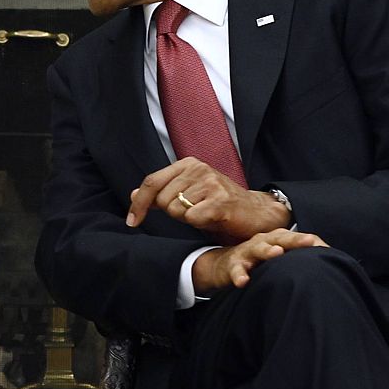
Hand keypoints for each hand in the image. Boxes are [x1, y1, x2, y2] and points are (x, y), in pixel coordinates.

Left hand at [125, 157, 289, 241]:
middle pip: (162, 200)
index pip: (151, 182)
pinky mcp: (220, 201)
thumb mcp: (188, 194)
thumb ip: (161, 193)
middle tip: (193, 212)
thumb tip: (132, 194)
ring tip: (205, 214)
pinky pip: (192, 218)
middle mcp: (199, 169)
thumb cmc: (218, 204)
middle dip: (172, 212)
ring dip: (187, 218)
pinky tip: (212, 219)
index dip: (138, 203)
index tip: (132, 221)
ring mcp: (210, 183)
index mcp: (188, 164)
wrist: (256, 212)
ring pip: (176, 210)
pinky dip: (199, 224)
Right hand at [191, 229, 329, 292]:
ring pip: (258, 249)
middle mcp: (264, 242)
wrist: (223, 265)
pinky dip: (239, 275)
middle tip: (309, 241)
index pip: (297, 239)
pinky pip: (236, 270)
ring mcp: (247, 252)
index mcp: (277, 239)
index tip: (327, 249)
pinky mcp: (233, 265)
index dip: (311, 242)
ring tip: (276, 253)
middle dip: (295, 240)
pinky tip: (243, 281)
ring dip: (267, 251)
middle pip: (280, 238)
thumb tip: (328, 266)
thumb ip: (297, 260)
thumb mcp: (277, 258)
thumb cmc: (258, 261)